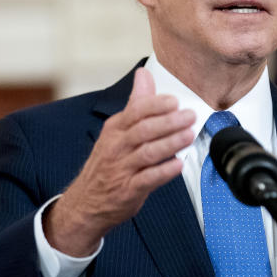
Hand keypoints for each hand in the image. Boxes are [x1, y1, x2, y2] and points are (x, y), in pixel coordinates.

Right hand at [45, 68, 195, 254]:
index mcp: (115, 129)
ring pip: (148, 153)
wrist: (87, 202)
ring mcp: (122, 169)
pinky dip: (164, 171)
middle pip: (144, 130)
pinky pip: (148, 179)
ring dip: (171, 143)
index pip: (136, 111)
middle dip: (169, 122)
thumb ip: (135, 104)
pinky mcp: (128, 190)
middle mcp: (117, 147)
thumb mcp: (117, 131)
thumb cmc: (108, 163)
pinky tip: (179, 164)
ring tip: (189, 136)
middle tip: (190, 116)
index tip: (175, 101)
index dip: (157, 105)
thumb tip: (144, 74)